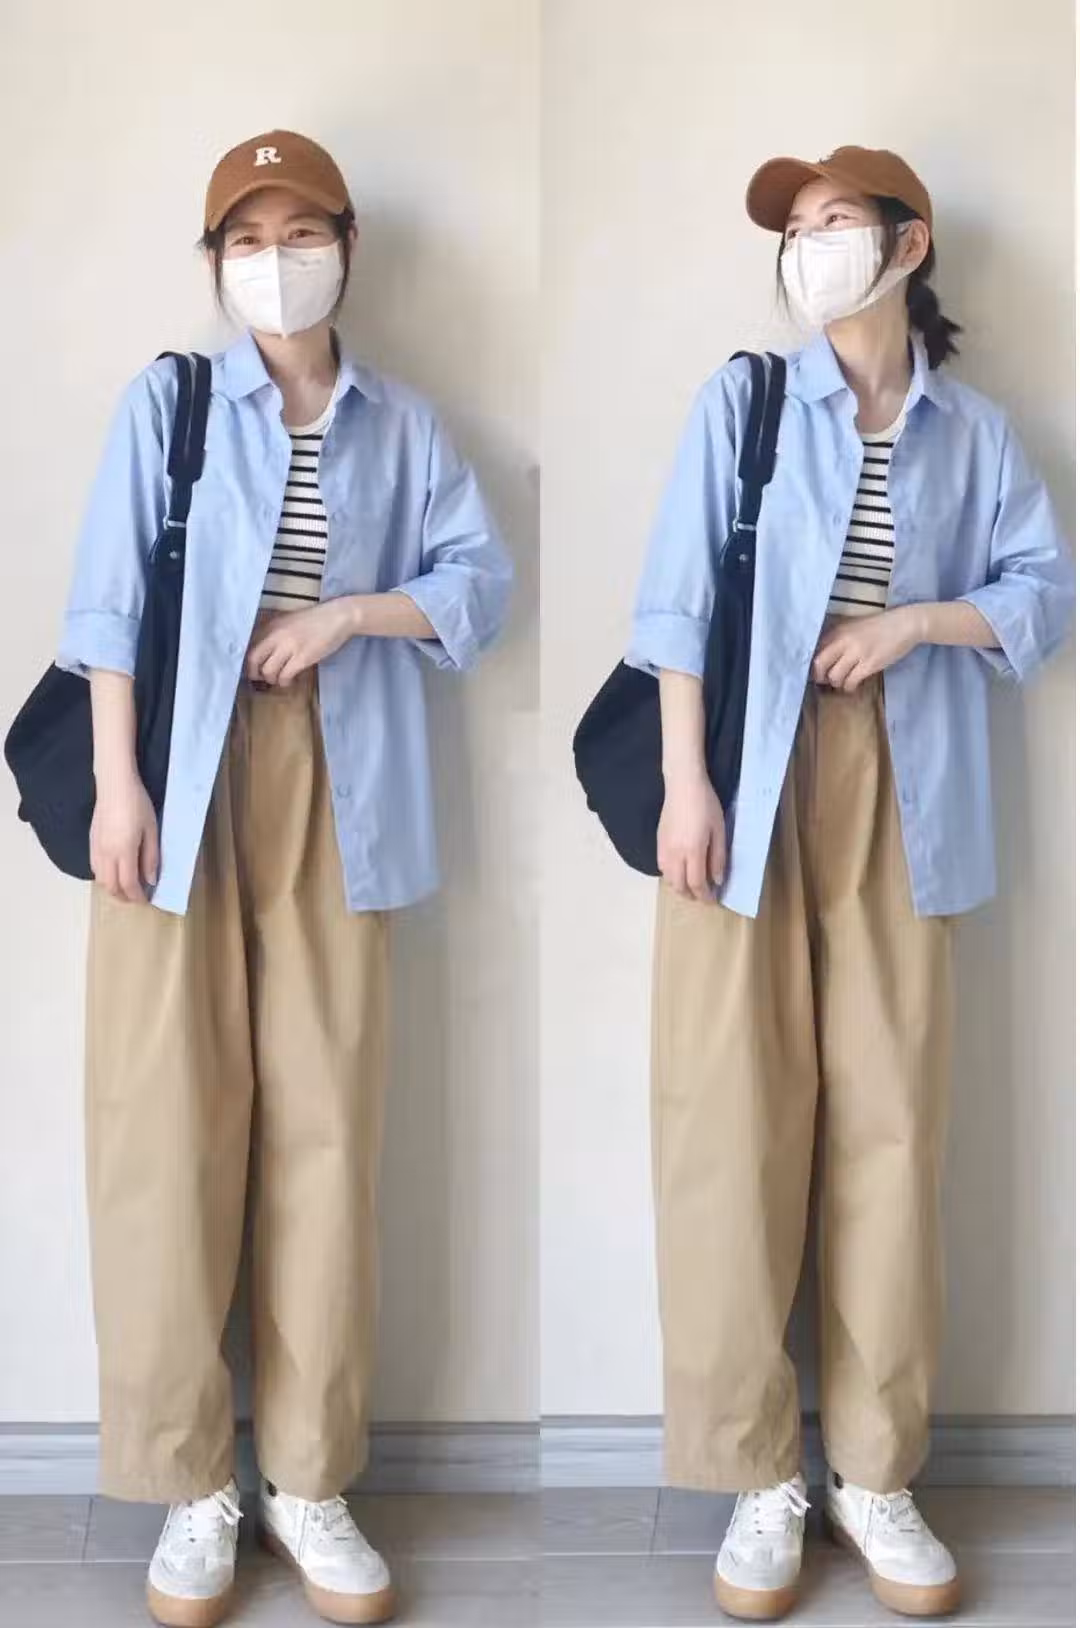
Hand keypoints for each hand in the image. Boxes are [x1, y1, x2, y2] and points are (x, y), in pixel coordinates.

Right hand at [90, 773, 158, 902]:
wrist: (114, 785)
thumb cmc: (138, 805)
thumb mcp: (152, 830)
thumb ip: (151, 857)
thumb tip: (151, 880)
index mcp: (123, 852)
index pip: (128, 884)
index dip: (137, 896)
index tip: (146, 901)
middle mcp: (106, 854)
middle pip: (111, 886)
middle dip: (124, 897)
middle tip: (137, 897)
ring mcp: (95, 848)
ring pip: (100, 879)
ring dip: (112, 888)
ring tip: (126, 888)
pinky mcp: (91, 841)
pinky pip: (95, 867)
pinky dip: (104, 877)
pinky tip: (114, 872)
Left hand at [245, 600, 356, 685]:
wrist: (337, 616)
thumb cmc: (315, 620)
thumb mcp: (289, 621)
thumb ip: (275, 633)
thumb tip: (264, 652)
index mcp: (271, 625)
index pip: (249, 646)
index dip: (248, 662)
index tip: (253, 669)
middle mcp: (276, 635)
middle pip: (253, 660)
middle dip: (254, 673)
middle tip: (261, 679)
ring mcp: (289, 647)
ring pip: (268, 671)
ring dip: (272, 679)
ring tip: (280, 678)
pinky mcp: (302, 658)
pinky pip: (285, 675)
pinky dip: (285, 682)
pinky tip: (290, 680)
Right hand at [657, 770, 726, 901]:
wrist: (683, 785)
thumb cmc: (706, 805)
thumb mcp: (719, 830)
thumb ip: (718, 857)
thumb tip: (717, 880)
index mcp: (693, 851)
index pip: (697, 884)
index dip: (705, 896)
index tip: (713, 900)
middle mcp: (675, 854)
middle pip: (679, 885)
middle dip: (691, 895)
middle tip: (702, 896)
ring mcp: (664, 848)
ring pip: (668, 878)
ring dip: (679, 887)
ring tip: (691, 886)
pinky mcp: (658, 842)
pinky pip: (662, 867)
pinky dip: (671, 876)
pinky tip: (679, 871)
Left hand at [812, 605, 923, 691]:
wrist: (905, 623)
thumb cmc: (879, 626)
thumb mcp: (854, 627)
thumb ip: (839, 639)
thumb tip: (825, 657)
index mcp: (838, 630)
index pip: (815, 650)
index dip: (813, 664)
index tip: (816, 671)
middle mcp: (844, 640)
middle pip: (819, 664)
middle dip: (819, 676)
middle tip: (824, 681)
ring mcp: (857, 653)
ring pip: (834, 676)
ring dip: (836, 683)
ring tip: (843, 682)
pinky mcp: (870, 664)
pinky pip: (851, 681)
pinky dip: (849, 687)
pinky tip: (852, 685)